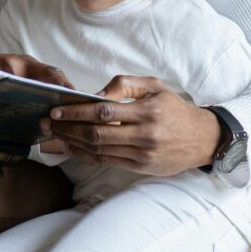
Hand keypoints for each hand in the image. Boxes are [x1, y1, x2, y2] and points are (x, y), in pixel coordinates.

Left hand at [41, 75, 220, 174]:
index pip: (104, 112)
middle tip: (48, 123)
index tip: (57, 110)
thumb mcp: (155, 86)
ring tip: (54, 135)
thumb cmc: (174, 108)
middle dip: (67, 128)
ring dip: (72, 143)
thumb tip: (96, 95)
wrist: (202, 138)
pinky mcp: (140, 167)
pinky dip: (86, 155)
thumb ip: (125, 84)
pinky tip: (72, 148)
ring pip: (99, 150)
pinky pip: (107, 162)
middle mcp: (145, 135)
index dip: (77, 112)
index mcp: (148, 111)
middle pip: (96, 133)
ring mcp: (142, 154)